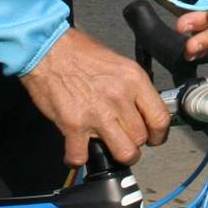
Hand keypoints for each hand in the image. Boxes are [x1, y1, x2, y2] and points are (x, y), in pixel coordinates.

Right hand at [20, 27, 170, 165]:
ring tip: (106, 149)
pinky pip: (82, 157)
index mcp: (133, 80)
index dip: (158, 135)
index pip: (160, 119)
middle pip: (141, 138)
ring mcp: (97, 113)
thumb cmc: (79, 53)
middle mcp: (119, 97)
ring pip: (124, 153)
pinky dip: (78, 159)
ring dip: (115, 156)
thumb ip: (133, 89)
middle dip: (134, 144)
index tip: (152, 138)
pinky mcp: (73, 125)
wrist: (47, 48)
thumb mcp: (119, 64)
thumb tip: (141, 111)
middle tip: (123, 139)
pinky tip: (77, 151)